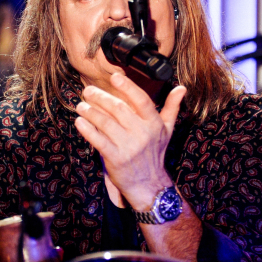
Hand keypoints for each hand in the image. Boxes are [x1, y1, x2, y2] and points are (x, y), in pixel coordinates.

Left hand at [74, 72, 186, 210]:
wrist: (148, 184)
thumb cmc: (155, 153)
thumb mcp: (167, 130)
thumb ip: (172, 107)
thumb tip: (181, 88)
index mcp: (154, 124)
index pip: (142, 100)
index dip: (127, 87)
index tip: (114, 77)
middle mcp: (142, 134)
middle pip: (118, 109)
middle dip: (100, 97)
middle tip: (88, 91)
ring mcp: (128, 147)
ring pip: (106, 123)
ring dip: (90, 112)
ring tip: (81, 105)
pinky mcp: (115, 158)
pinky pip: (98, 140)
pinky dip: (87, 129)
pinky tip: (79, 121)